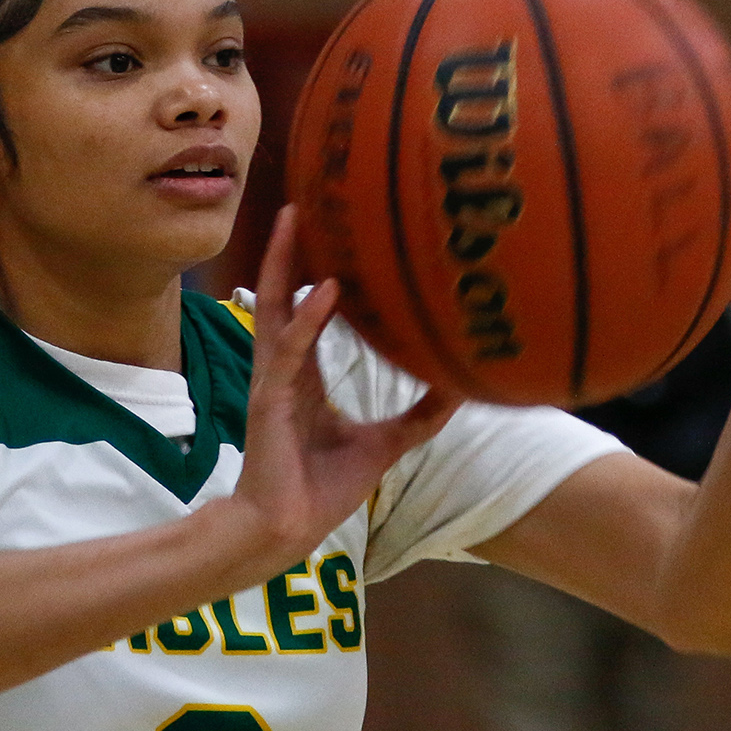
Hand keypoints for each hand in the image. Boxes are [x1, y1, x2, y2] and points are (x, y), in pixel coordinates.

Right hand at [219, 207, 460, 572]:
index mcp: (303, 376)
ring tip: (297, 219)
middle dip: (289, 248)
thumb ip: (416, 416)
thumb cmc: (321, 489)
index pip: (305, 310)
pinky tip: (328, 292)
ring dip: (286, 263)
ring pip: (275, 309)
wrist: (287, 531)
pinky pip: (290, 352)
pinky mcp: (272, 401)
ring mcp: (274, 381)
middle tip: (303, 200)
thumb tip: (459, 389)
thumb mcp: (383, 446)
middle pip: (281, 294)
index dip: (313, 270)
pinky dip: (308, 321)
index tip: (332, 230)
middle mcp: (283, 369)